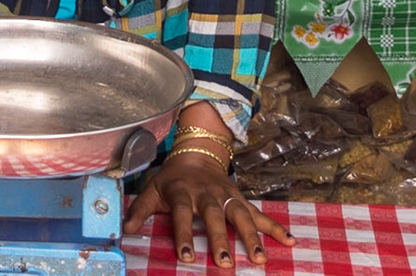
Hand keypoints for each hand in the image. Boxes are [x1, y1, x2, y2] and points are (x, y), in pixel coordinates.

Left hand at [122, 153, 292, 268]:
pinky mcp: (240, 198)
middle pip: (214, 216)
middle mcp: (207, 194)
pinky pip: (259, 213)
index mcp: (183, 192)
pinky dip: (274, 226)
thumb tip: (125, 230)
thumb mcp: (152, 189)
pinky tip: (290, 240)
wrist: (197, 152)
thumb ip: (139, 210)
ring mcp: (226, 195)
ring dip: (252, 236)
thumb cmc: (172, 178)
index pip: (182, 214)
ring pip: (240, 215)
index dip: (184, 234)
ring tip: (259, 259)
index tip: (186, 256)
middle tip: (225, 262)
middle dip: (220, 240)